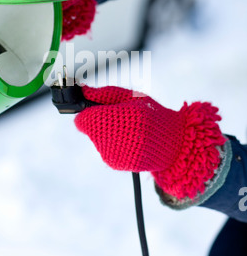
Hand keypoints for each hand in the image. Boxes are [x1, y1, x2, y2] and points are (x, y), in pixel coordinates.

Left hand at [74, 85, 225, 199]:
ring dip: (106, 132)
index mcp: (117, 118)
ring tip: (128, 128)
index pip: (83, 119)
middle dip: (99, 121)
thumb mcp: (131, 97)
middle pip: (89, 128)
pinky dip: (112, 144)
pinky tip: (129, 140)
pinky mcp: (115, 163)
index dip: (89, 112)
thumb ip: (104, 94)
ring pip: (96, 138)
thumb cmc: (153, 116)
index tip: (97, 108)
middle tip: (120, 117)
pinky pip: (104, 149)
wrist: (173, 144)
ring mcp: (112, 154)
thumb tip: (83, 91)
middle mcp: (112, 139)